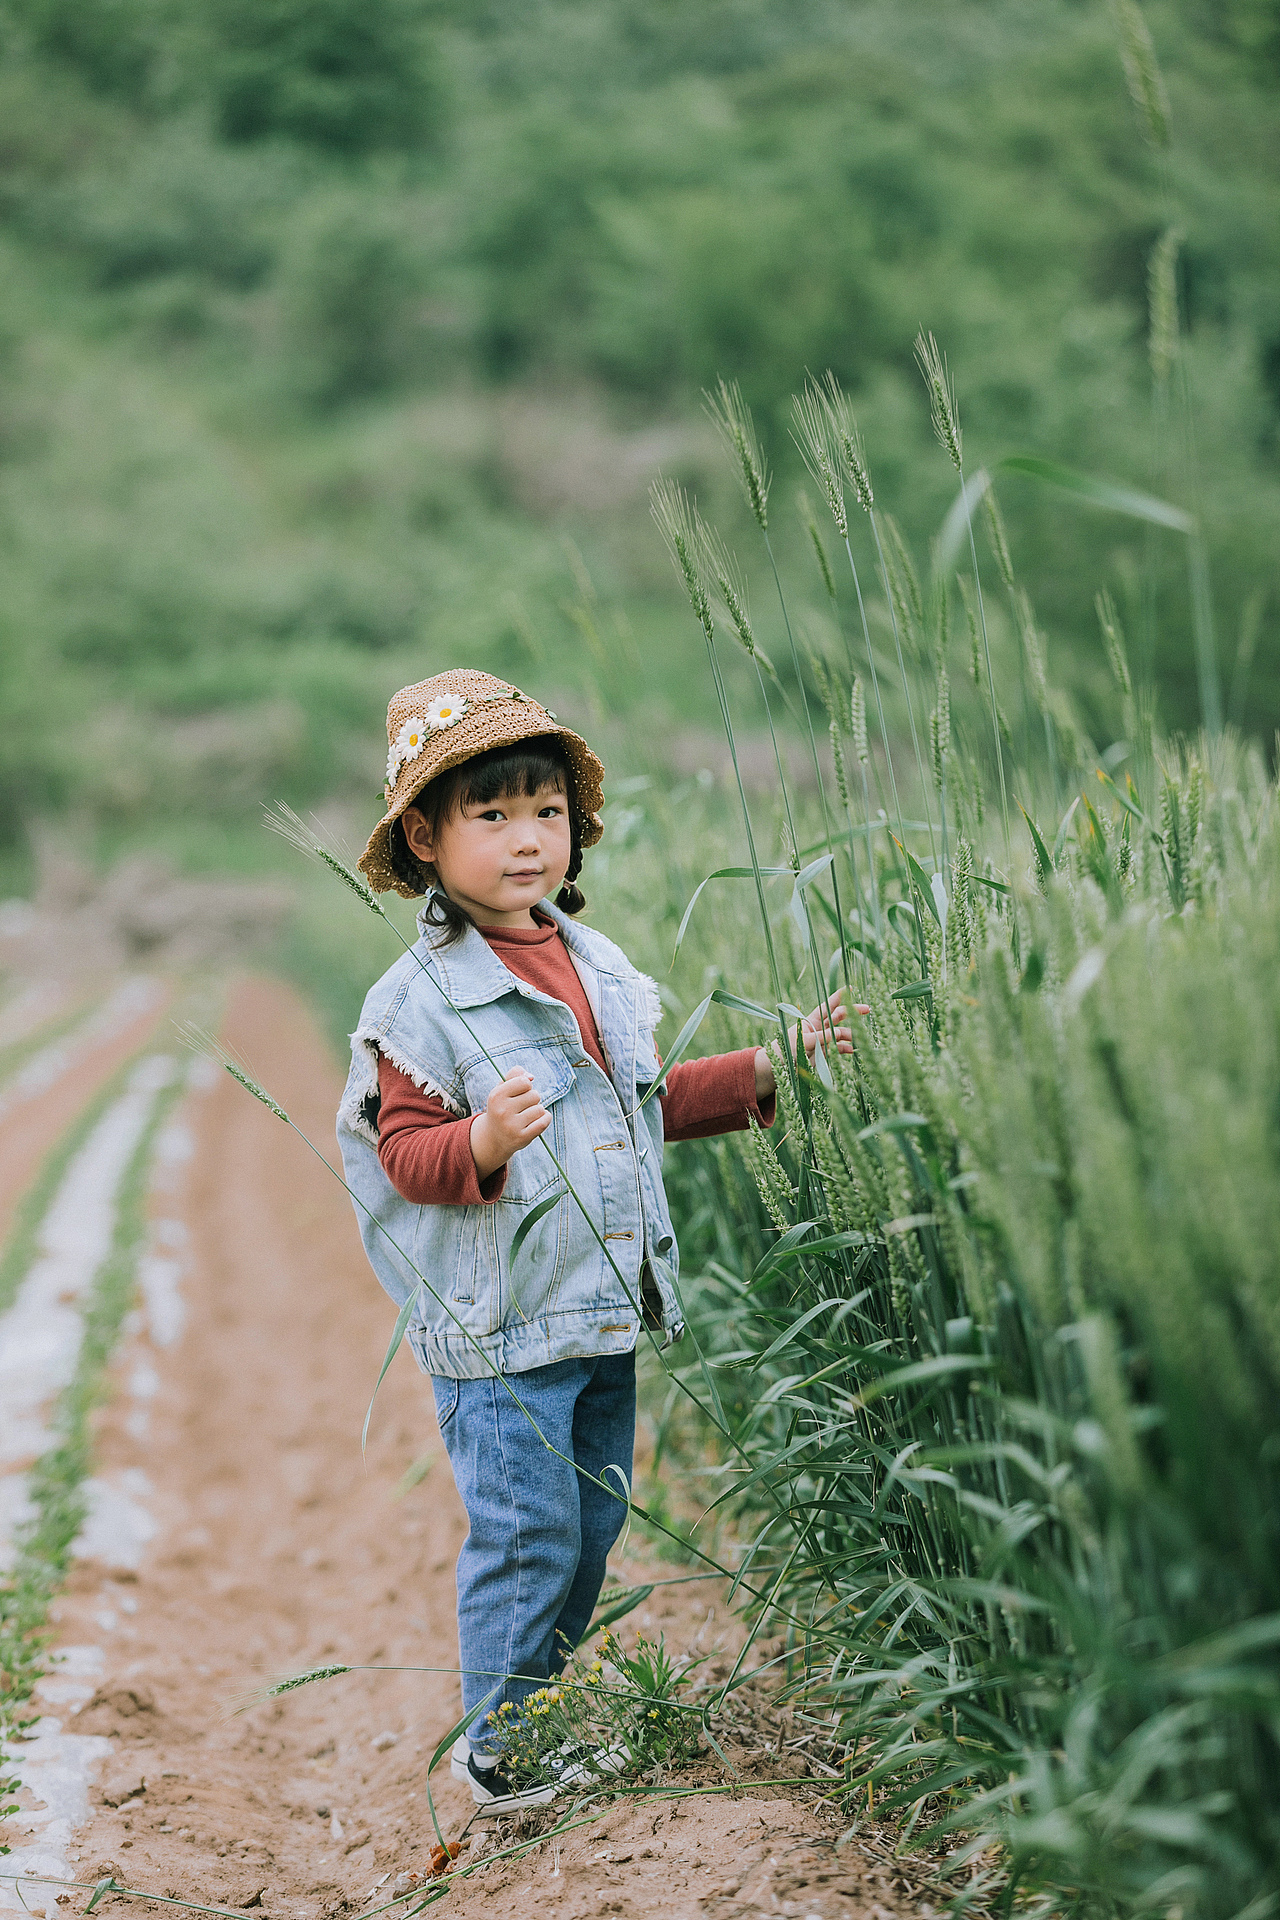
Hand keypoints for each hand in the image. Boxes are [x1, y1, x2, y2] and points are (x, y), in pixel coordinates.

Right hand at [470, 1070, 549, 1179]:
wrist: (494, 1138)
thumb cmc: (501, 1107)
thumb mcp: (502, 1089)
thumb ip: (514, 1075)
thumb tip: (531, 1077)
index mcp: (496, 1096)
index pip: (524, 1081)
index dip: (526, 1086)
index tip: (520, 1092)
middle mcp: (503, 1111)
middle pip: (535, 1095)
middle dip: (532, 1099)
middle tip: (522, 1107)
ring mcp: (512, 1126)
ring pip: (540, 1109)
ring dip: (537, 1110)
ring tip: (526, 1115)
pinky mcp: (522, 1138)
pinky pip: (544, 1121)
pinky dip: (545, 1118)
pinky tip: (537, 1120)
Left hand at [754, 989, 869, 1098]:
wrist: (780, 1067)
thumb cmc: (786, 1049)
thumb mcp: (802, 1041)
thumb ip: (819, 1037)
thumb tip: (836, 1035)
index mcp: (812, 1020)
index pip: (827, 1005)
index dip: (838, 997)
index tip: (850, 988)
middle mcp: (820, 1028)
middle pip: (839, 1016)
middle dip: (852, 1012)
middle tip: (867, 1009)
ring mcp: (824, 1040)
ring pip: (842, 1033)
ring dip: (852, 1034)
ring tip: (860, 1038)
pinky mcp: (826, 1053)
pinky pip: (840, 1048)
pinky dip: (847, 1048)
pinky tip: (853, 1050)